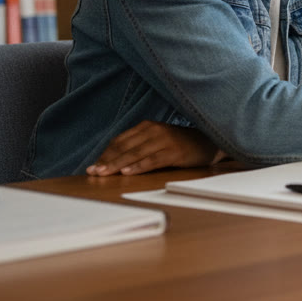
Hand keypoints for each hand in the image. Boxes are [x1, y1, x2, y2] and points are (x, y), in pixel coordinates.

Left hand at [86, 120, 218, 175]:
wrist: (208, 142)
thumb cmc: (179, 145)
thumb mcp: (157, 141)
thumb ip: (139, 146)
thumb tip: (114, 162)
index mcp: (146, 127)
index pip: (119, 141)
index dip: (105, 154)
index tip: (93, 166)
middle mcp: (154, 130)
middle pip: (124, 147)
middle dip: (107, 160)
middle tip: (93, 172)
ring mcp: (164, 140)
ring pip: (135, 154)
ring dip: (117, 164)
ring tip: (104, 173)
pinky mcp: (174, 151)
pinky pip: (152, 160)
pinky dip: (138, 166)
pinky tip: (127, 172)